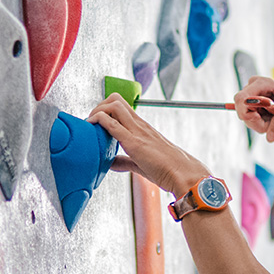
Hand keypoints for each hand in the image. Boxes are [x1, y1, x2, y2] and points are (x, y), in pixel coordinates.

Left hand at [87, 94, 210, 196]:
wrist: (184, 174)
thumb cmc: (168, 170)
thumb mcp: (141, 164)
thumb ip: (125, 162)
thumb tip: (111, 163)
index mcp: (142, 128)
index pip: (121, 106)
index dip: (105, 109)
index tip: (96, 121)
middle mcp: (139, 125)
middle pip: (115, 99)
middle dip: (98, 106)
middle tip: (90, 120)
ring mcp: (137, 131)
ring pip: (113, 106)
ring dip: (97, 111)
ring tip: (89, 124)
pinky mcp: (134, 142)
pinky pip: (112, 124)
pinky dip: (98, 121)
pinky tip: (91, 127)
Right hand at [233, 76, 273, 142]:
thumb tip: (269, 138)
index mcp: (262, 83)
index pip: (241, 99)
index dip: (248, 112)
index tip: (264, 115)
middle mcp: (254, 90)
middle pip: (243, 113)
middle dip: (258, 121)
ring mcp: (253, 99)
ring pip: (248, 120)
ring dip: (263, 124)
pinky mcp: (255, 108)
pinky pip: (253, 123)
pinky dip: (264, 125)